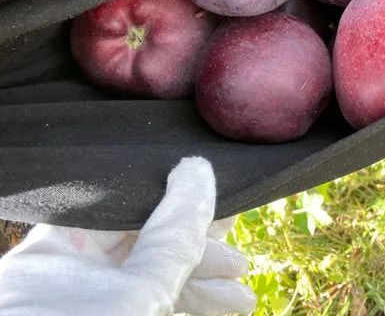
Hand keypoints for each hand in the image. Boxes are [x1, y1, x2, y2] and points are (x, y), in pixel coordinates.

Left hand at [0, 157, 255, 315]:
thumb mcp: (138, 295)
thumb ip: (173, 236)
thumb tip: (198, 171)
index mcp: (54, 253)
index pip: (126, 205)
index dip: (178, 201)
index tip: (224, 205)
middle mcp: (61, 280)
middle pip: (141, 246)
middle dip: (197, 255)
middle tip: (241, 265)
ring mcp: (79, 314)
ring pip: (146, 286)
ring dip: (197, 291)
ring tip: (243, 302)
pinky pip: (142, 312)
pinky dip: (178, 311)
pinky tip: (216, 314)